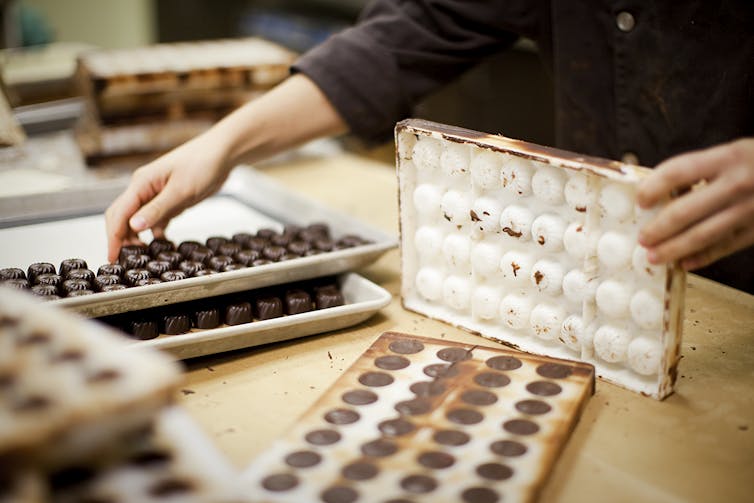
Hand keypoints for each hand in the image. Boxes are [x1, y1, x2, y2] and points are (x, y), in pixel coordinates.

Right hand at [104, 132, 231, 262]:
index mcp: (141, 184)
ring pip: (139, 221)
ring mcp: (157, 195)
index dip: (113, 238)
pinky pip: (157, 220)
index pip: (118, 214)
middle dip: (122, 240)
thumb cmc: (203, 163)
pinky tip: (164, 246)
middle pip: (123, 218)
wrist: (223, 154)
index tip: (112, 258)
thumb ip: (157, 209)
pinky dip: (157, 234)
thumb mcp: (180, 190)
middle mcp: (144, 189)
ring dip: (139, 238)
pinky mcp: (170, 201)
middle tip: (127, 262)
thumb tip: (134, 226)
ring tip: (145, 258)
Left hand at [637, 138, 753, 269]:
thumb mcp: (733, 154)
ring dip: (673, 248)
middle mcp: (738, 183)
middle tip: (642, 238)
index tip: (640, 201)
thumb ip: (701, 170)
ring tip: (653, 256)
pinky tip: (684, 263)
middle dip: (658, 228)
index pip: (678, 172)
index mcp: (728, 157)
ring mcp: (750, 209)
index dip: (653, 187)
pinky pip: (725, 247)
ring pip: (702, 235)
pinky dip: (702, 257)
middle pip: (685, 211)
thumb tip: (660, 194)